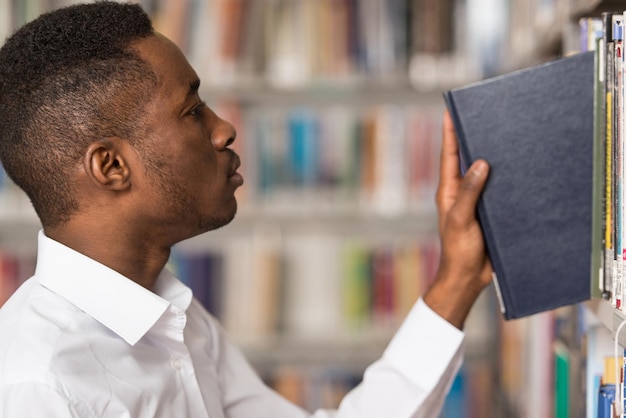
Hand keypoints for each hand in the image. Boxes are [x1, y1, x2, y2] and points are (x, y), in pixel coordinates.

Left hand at [423, 110, 491, 328]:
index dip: (450, 133)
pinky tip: (521, 170)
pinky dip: (507, 180)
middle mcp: (462, 193)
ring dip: (494, 158)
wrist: (468, 278)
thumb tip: (481, 163)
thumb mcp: (461, 219)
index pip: (449, 156)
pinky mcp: (491, 213)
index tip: (450, 111)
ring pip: (486, 175)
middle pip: (468, 160)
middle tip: (485, 115)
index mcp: (449, 191)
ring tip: (507, 135)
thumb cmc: (458, 250)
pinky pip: (499, 192)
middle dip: (475, 139)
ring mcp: (477, 203)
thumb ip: (469, 192)